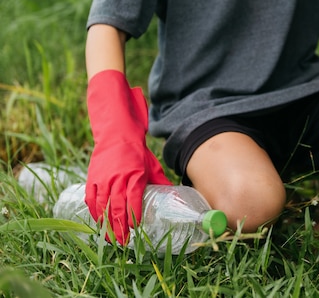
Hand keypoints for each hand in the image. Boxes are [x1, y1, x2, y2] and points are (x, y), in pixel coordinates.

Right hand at [85, 70, 171, 244]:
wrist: (117, 132)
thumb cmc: (137, 151)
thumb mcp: (152, 164)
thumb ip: (159, 181)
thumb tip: (171, 195)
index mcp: (134, 175)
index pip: (133, 200)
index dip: (133, 217)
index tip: (135, 229)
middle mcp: (117, 178)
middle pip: (116, 208)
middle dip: (119, 227)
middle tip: (122, 242)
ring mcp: (102, 179)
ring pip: (102, 206)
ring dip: (105, 224)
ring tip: (110, 238)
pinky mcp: (92, 178)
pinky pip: (91, 199)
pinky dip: (94, 211)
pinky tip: (98, 221)